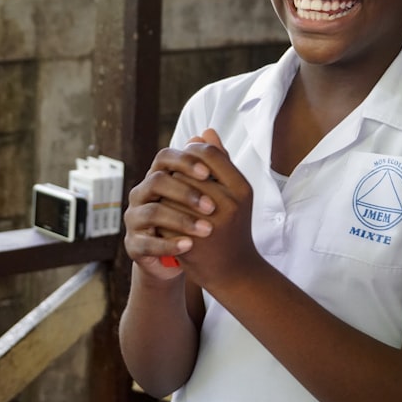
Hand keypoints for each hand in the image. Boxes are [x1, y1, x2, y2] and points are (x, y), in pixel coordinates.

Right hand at [123, 137, 217, 279]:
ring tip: (206, 229)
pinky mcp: (133, 244)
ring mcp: (134, 219)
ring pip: (152, 212)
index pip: (164, 157)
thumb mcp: (204, 193)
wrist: (185, 257)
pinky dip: (169, 244)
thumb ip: (208, 165)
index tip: (208, 174)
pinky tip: (189, 246)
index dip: (185, 162)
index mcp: (157, 176)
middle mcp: (141, 194)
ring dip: (181, 220)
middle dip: (185, 192)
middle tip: (212, 206)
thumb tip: (210, 132)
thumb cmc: (193, 219)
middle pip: (156, 182)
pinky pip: (147, 243)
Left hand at [169, 130, 259, 292]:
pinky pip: (167, 215)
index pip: (210, 154)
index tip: (185, 157)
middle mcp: (229, 206)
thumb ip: (221, 161)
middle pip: (190, 171)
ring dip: (166, 188)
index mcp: (242, 190)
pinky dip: (161, 210)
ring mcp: (210, 225)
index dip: (193, 152)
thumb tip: (204, 132)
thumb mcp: (235, 192)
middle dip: (177, 170)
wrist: (234, 270)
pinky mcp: (191, 241)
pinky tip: (159, 210)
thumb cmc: (233, 225)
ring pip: (175, 191)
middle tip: (169, 172)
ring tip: (163, 190)